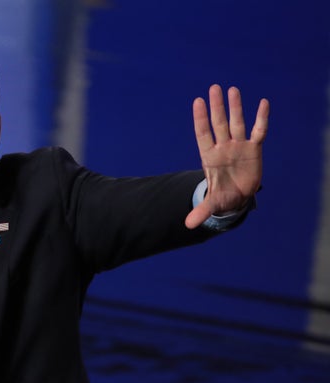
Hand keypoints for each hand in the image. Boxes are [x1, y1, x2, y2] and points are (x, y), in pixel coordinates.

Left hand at [185, 84, 269, 228]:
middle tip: (214, 88)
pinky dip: (261, 118)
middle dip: (217, 107)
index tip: (198, 102)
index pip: (203, 134)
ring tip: (232, 89)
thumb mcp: (213, 204)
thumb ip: (202, 211)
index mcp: (210, 157)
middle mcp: (223, 147)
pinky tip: (263, 103)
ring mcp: (238, 146)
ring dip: (235, 107)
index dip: (201, 119)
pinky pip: (259, 131)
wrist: (237, 197)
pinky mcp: (254, 149)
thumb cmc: (222, 196)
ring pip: (237, 123)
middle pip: (219, 123)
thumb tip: (188, 225)